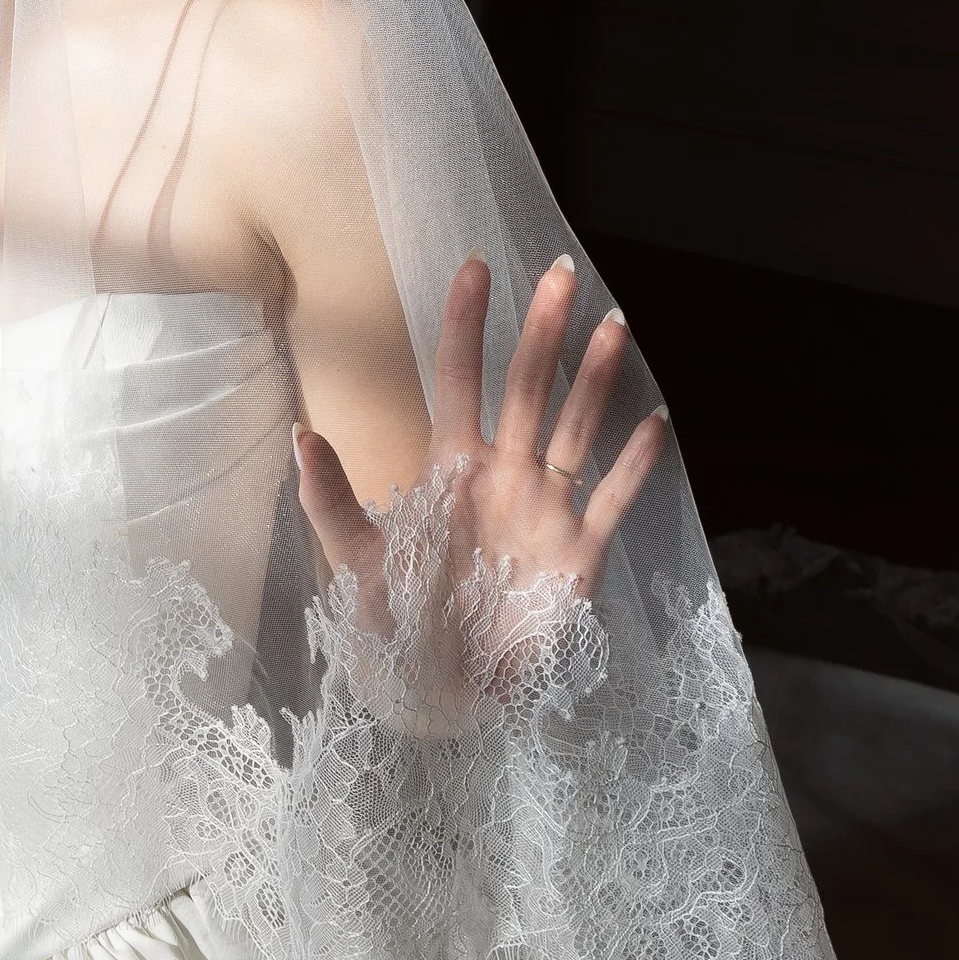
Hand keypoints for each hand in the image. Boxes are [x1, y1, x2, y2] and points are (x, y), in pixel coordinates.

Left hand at [293, 254, 668, 726]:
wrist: (440, 692)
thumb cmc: (394, 622)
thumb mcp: (356, 561)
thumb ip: (331, 500)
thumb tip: (301, 435)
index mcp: (450, 467)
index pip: (459, 380)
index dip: (466, 325)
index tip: (474, 267)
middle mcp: (504, 475)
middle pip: (528, 388)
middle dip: (544, 331)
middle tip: (563, 272)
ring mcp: (545, 509)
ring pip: (577, 428)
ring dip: (596, 380)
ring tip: (615, 327)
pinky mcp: (579, 552)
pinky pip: (611, 499)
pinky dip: (635, 465)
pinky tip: (657, 422)